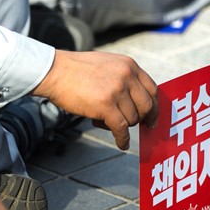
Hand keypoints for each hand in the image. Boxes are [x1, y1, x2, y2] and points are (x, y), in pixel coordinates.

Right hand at [32, 50, 158, 149]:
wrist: (54, 71)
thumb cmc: (77, 70)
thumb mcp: (108, 65)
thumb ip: (125, 78)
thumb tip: (137, 100)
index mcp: (130, 65)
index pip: (152, 89)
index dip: (155, 106)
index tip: (153, 116)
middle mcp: (127, 76)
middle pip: (147, 106)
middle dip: (145, 119)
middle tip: (143, 127)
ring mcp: (117, 90)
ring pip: (132, 118)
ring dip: (123, 125)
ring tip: (106, 122)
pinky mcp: (106, 105)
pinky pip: (122, 128)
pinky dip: (123, 139)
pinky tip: (122, 144)